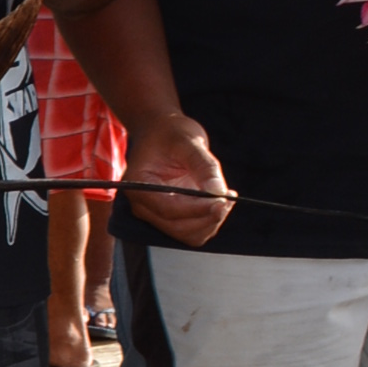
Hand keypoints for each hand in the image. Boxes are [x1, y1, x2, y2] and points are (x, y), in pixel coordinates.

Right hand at [123, 115, 233, 241]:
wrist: (161, 132)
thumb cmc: (170, 133)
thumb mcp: (189, 141)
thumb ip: (204, 167)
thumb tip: (219, 193)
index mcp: (138, 185)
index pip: (168, 209)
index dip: (197, 209)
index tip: (223, 201)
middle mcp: (142, 205)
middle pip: (178, 228)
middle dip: (207, 217)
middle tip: (229, 197)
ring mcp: (156, 213)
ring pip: (188, 235)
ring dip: (211, 221)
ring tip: (226, 197)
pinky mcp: (171, 216)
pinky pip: (193, 230)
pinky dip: (210, 220)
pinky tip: (220, 200)